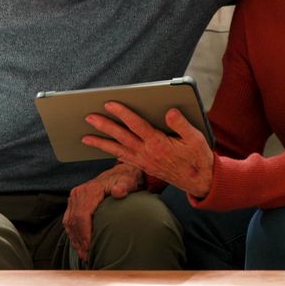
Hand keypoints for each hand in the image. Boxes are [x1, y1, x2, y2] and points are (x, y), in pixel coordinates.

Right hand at [63, 163, 143, 261]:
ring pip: (70, 222)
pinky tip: (79, 245)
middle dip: (79, 240)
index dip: (85, 234)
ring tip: (83, 254)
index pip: (82, 215)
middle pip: (74, 221)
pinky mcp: (74, 202)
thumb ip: (124, 186)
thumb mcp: (128, 181)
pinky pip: (69, 220)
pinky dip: (73, 234)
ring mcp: (75, 198)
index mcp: (90, 190)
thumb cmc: (125, 179)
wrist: (120, 174)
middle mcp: (79, 193)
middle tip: (87, 256)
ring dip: (75, 240)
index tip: (90, 247)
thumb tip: (118, 191)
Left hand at [82, 102, 213, 197]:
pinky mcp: (144, 167)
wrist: (199, 181)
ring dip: (100, 143)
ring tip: (85, 137)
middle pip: (121, 137)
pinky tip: (103, 148)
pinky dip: (111, 153)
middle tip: (88, 117)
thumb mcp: (195, 138)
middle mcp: (147, 153)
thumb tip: (169, 111)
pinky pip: (123, 159)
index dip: (123, 113)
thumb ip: (181, 125)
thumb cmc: (198, 157)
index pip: (136, 125)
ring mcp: (143, 162)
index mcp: (159, 144)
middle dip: (104, 126)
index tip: (109, 104)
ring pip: (117, 151)